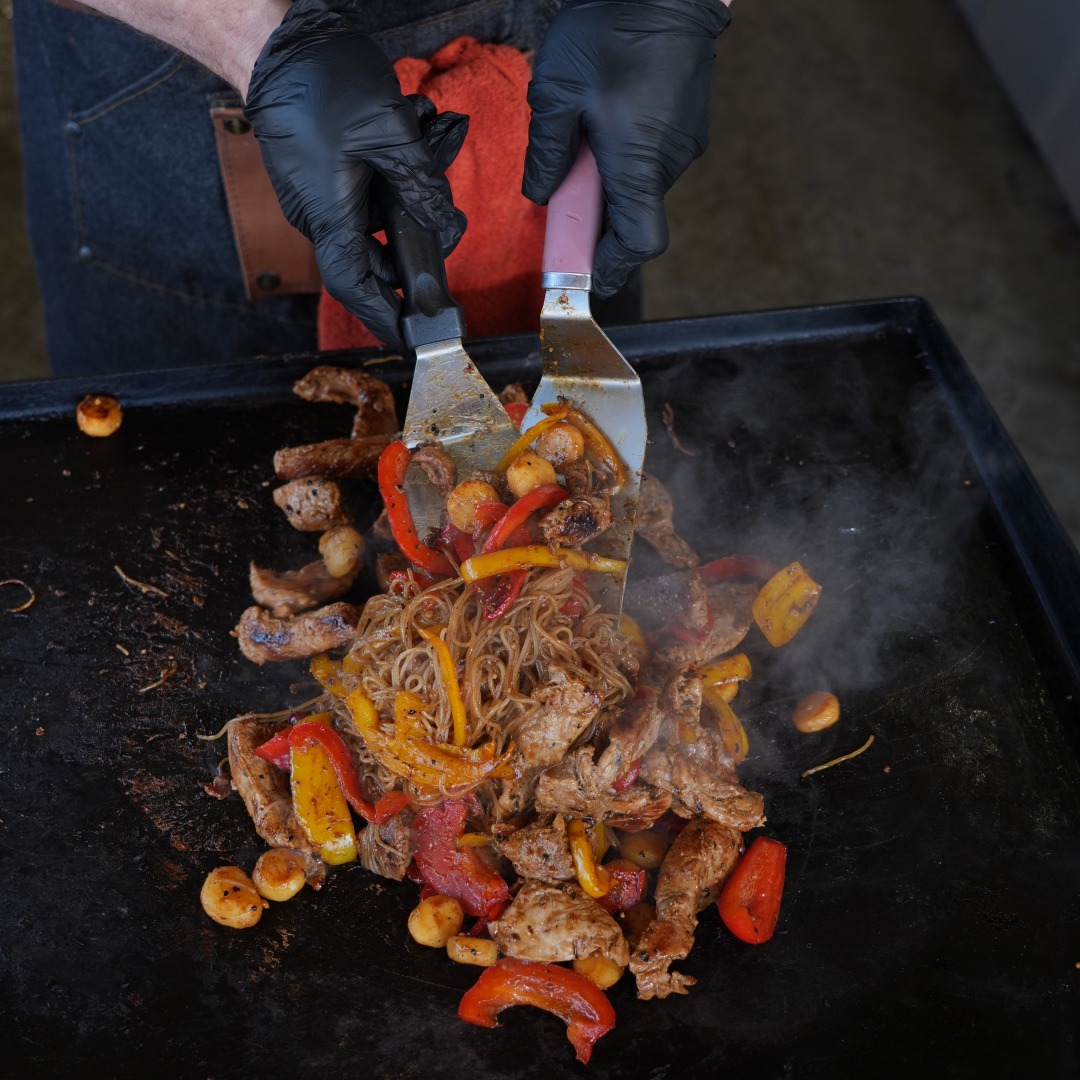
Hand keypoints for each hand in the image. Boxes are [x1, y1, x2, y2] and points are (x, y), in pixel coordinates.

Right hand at [244, 0, 467, 345]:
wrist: (277, 40)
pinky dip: (397, 170)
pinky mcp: (326, 173)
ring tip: (434, 139)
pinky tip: (419, 126)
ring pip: (379, 218)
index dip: (383, 317)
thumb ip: (420, 183)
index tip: (411, 337)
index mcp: (328, 215)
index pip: (355, 287)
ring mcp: (322, 194)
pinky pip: (368, 190)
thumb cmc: (322, 80)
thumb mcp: (389, 131)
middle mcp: (321, 214)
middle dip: (417, 244)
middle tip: (449, 231)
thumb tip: (444, 224)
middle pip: (376, 256)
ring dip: (413, 192)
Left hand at [523, 0, 730, 297]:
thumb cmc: (611, 30)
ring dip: (609, 179)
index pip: (638, 244)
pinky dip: (626, 156)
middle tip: (564, 192)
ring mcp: (683, 143)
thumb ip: (546, 154)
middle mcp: (668, 162)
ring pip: (640, 184)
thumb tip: (541, 196)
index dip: (612, 266)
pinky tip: (606, 119)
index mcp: (638, 164)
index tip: (587, 273)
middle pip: (634, 216)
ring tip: (583, 137)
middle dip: (597, 217)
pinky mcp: (687, 123)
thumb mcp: (557, 94)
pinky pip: (652, 157)